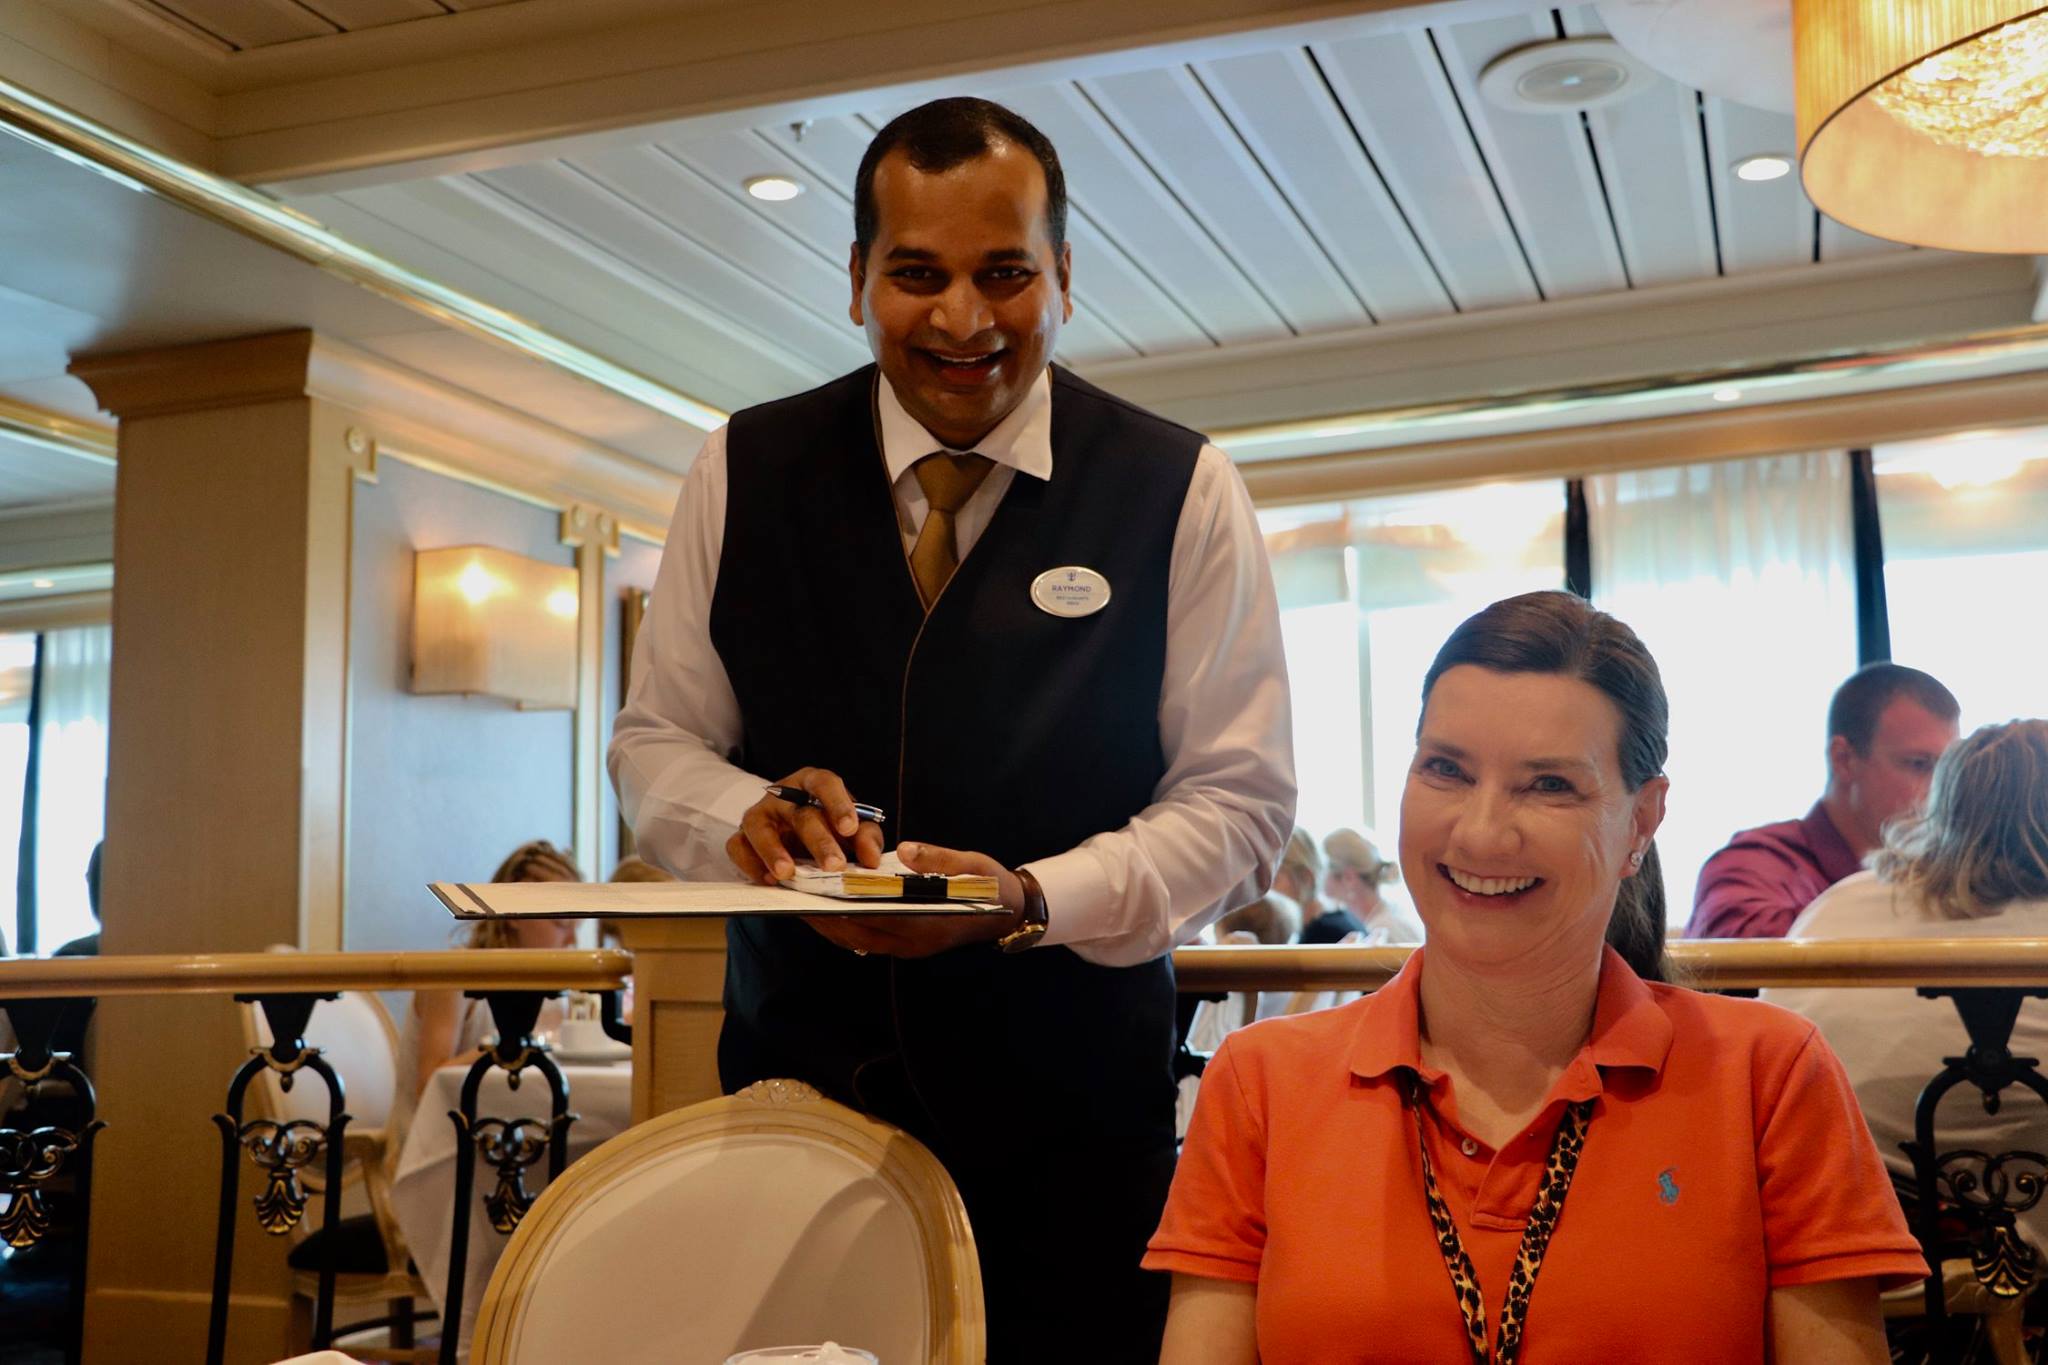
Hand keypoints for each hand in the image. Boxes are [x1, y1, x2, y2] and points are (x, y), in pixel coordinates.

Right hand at [725, 767, 884, 883]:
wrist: (794, 831)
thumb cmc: (827, 823)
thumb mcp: (851, 827)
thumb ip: (865, 838)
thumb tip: (871, 859)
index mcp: (813, 783)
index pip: (825, 783)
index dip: (838, 804)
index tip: (850, 828)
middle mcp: (784, 794)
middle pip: (799, 813)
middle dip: (818, 841)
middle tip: (834, 865)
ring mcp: (760, 812)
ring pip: (758, 825)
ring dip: (772, 850)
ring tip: (787, 873)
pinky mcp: (742, 834)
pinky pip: (738, 846)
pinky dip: (750, 863)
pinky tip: (769, 879)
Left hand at [803, 841, 1025, 958]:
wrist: (1009, 912)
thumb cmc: (990, 885)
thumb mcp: (972, 865)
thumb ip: (938, 859)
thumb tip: (905, 850)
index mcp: (928, 924)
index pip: (874, 917)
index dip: (840, 905)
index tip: (813, 891)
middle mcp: (913, 943)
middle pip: (856, 933)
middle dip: (823, 916)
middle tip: (793, 896)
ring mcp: (908, 948)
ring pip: (856, 940)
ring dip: (828, 923)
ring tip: (801, 901)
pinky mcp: (906, 945)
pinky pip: (865, 939)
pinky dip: (844, 925)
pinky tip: (827, 907)